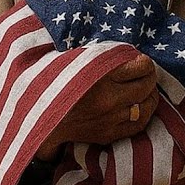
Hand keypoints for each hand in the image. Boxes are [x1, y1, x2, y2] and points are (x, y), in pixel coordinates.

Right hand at [35, 52, 159, 160]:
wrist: (34, 116)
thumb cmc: (49, 83)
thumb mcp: (71, 59)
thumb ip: (97, 54)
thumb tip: (121, 49)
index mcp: (99, 76)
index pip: (140, 67)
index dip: (144, 62)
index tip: (140, 59)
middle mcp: (108, 99)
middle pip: (146, 86)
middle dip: (150, 77)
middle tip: (145, 73)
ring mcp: (109, 119)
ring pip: (146, 107)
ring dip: (149, 96)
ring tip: (146, 89)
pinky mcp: (107, 134)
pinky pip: (137, 125)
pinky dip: (144, 114)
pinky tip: (140, 107)